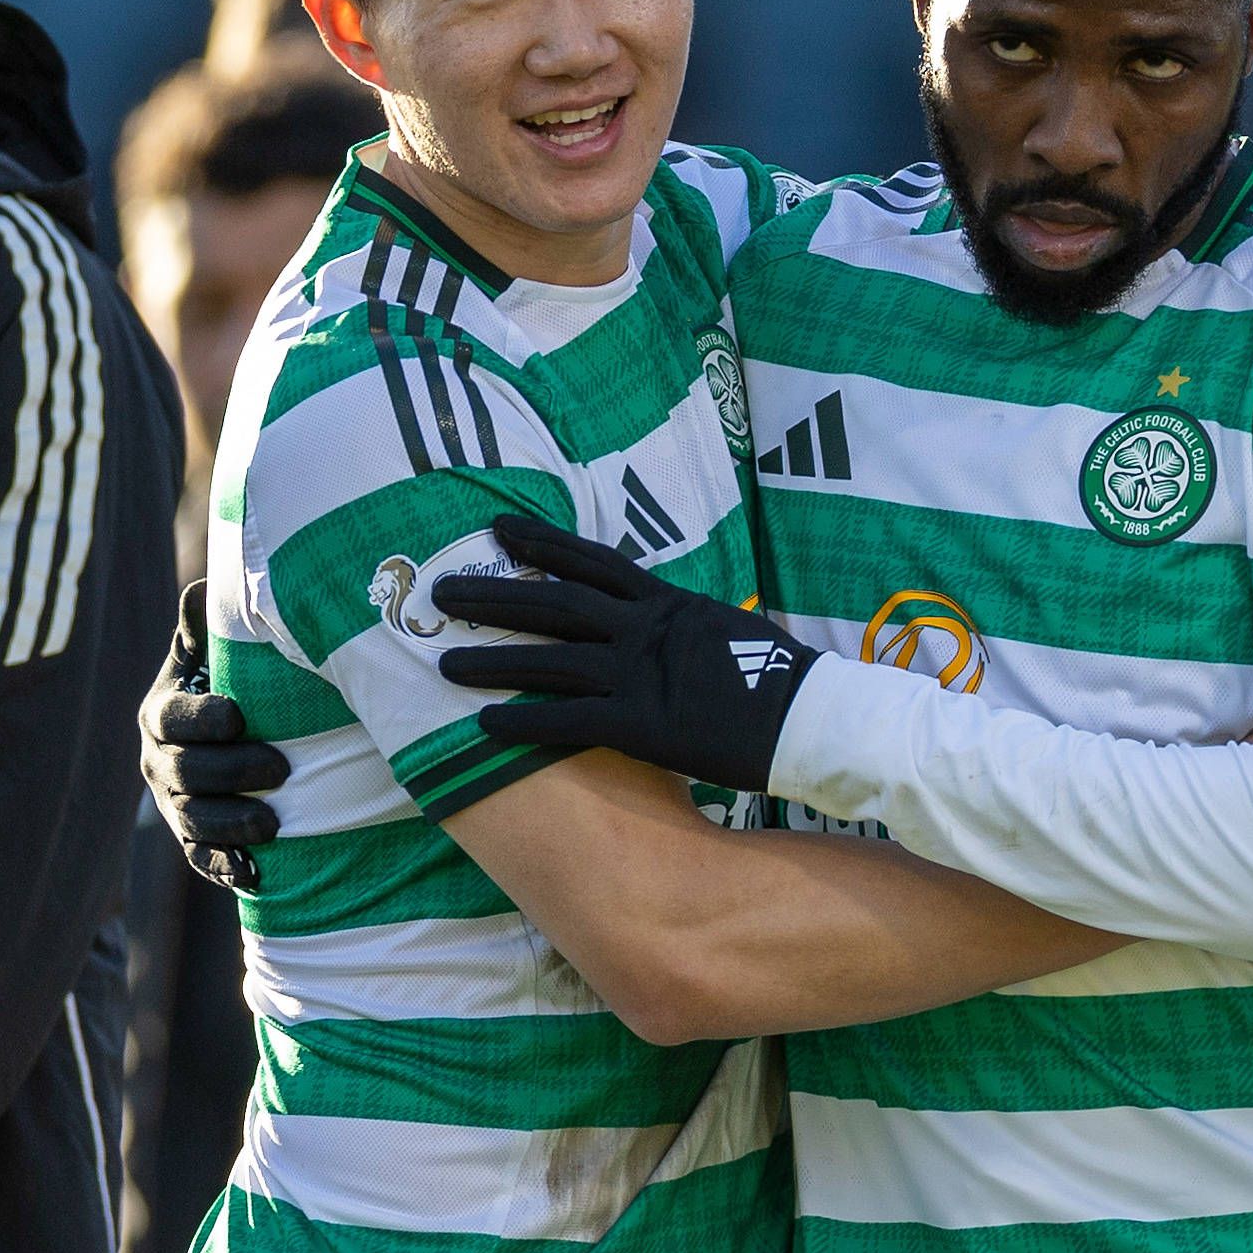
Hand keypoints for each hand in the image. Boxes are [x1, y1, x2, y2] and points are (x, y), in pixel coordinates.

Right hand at [139, 580, 290, 892]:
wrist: (234, 738)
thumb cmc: (231, 682)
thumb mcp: (215, 653)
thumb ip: (208, 627)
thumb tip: (207, 586)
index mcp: (160, 713)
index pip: (171, 719)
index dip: (201, 720)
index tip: (238, 717)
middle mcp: (159, 762)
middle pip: (184, 773)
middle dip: (231, 774)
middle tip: (281, 770)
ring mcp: (174, 805)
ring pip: (192, 822)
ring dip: (231, 826)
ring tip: (273, 826)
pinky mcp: (194, 841)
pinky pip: (202, 861)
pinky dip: (227, 869)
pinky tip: (256, 874)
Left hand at [434, 515, 818, 791]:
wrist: (810, 717)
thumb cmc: (777, 681)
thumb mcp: (724, 632)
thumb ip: (683, 627)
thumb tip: (665, 627)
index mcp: (668, 603)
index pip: (593, 561)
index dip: (543, 542)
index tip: (499, 529)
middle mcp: (646, 628)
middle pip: (555, 602)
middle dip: (495, 594)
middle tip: (442, 590)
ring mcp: (640, 673)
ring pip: (550, 658)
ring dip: (492, 658)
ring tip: (444, 663)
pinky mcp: (641, 723)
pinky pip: (568, 719)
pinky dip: (523, 718)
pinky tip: (484, 723)